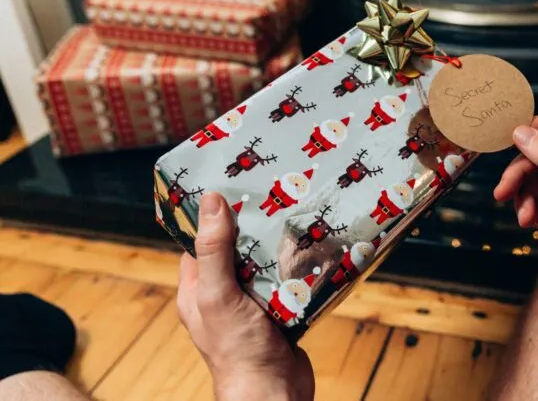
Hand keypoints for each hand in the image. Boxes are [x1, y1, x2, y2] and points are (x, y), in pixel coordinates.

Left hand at [177, 193, 313, 400]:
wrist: (274, 393)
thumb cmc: (237, 350)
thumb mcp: (218, 294)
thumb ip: (213, 251)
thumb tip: (210, 202)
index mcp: (197, 291)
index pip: (199, 242)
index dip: (211, 216)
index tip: (229, 187)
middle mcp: (222, 296)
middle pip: (235, 250)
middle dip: (251, 226)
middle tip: (270, 195)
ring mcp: (251, 305)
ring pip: (263, 264)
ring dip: (277, 245)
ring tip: (292, 214)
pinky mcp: (279, 313)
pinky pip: (286, 281)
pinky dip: (296, 266)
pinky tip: (309, 249)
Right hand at [494, 114, 537, 292]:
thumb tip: (522, 133)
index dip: (525, 134)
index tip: (502, 146)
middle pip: (534, 154)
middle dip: (518, 174)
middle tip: (503, 192)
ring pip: (531, 179)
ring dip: (523, 196)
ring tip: (526, 217)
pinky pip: (535, 200)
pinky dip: (529, 210)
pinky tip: (533, 223)